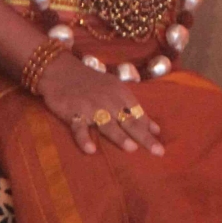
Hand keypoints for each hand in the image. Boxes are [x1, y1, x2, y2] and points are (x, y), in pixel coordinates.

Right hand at [37, 54, 163, 156]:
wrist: (60, 70)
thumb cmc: (92, 83)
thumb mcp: (115, 90)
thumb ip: (134, 109)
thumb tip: (155, 129)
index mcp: (120, 94)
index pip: (138, 115)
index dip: (149, 131)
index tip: (161, 148)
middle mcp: (109, 100)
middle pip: (128, 121)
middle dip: (143, 137)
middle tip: (157, 151)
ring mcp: (90, 107)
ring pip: (107, 123)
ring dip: (119, 136)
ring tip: (131, 148)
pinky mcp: (73, 113)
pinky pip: (79, 128)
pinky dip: (84, 138)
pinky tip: (90, 150)